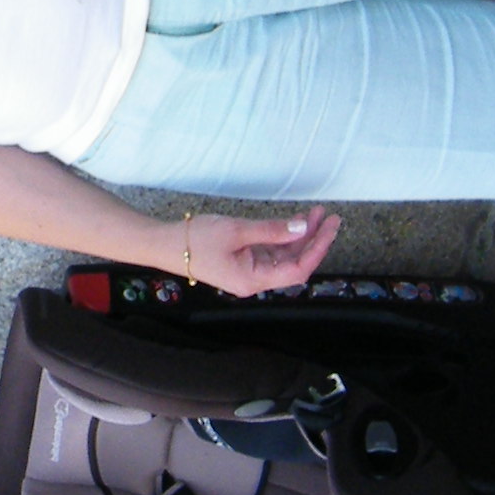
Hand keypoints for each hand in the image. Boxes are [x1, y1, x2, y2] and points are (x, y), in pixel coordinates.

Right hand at [175, 206, 339, 298]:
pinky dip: (285, 237)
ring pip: (285, 256)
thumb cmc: (197, 239)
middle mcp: (255, 280)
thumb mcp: (237, 230)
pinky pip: (272, 251)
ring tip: (315, 214)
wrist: (165, 243)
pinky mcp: (244, 262)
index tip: (329, 227)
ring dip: (300, 236)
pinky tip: (295, 221)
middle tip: (328, 216)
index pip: (297, 270)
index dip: (317, 249)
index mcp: (253, 280)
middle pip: (294, 263)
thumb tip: (303, 227)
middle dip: (313, 240)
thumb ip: (272, 230)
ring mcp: (250, 271)